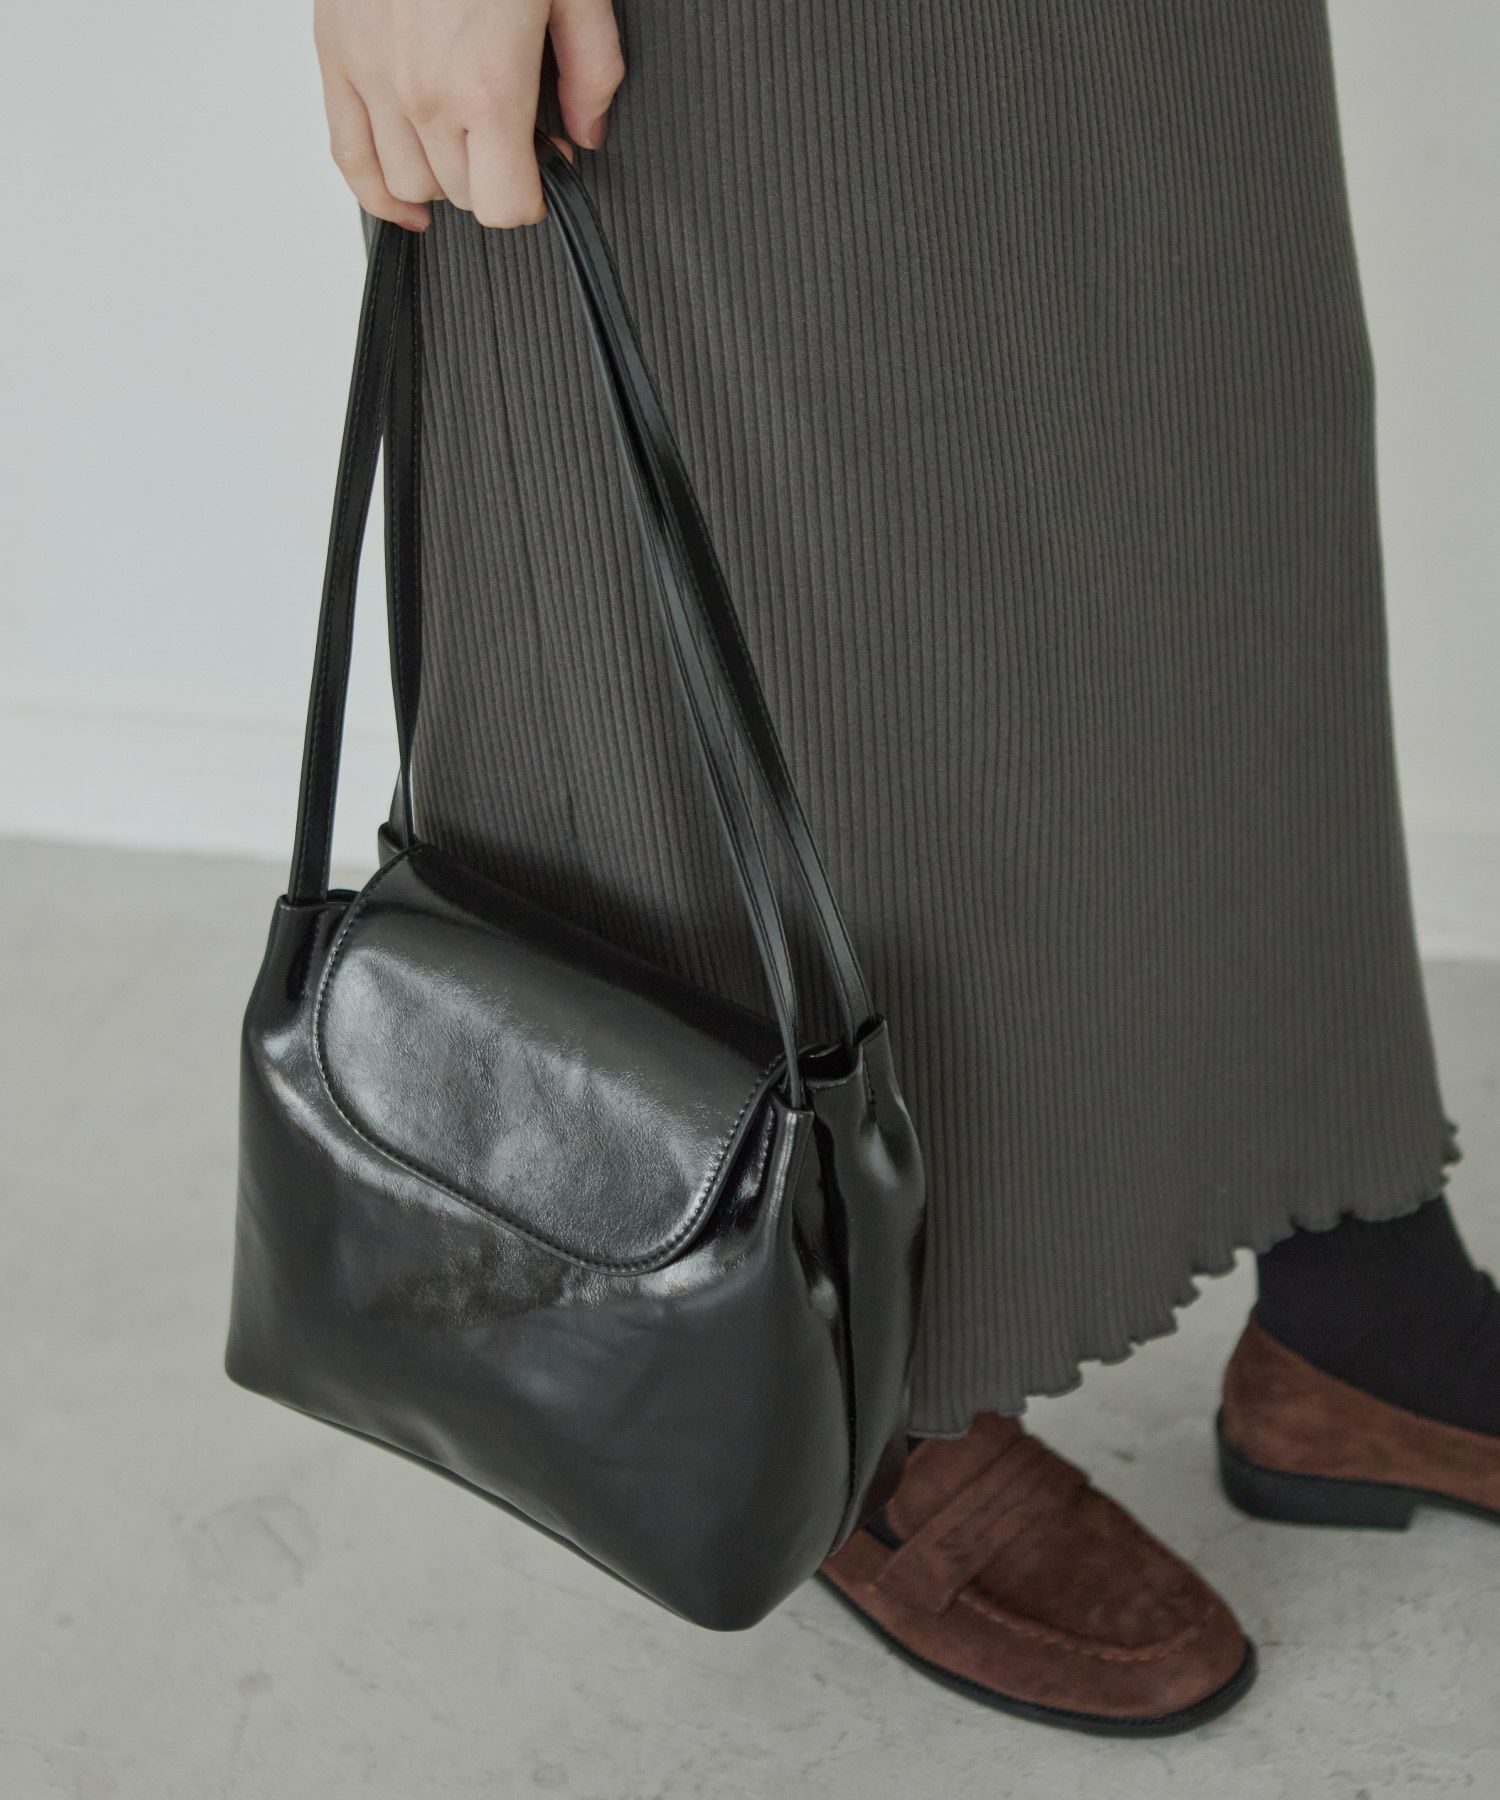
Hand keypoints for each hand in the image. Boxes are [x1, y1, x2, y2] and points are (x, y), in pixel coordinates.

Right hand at [313, 0, 623, 229]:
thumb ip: (592, 72)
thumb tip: (588, 132)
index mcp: (488, 86)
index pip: (505, 206)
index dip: (531, 198)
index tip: (541, 171)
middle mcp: (424, 94)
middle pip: (461, 195)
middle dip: (491, 176)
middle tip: (509, 136)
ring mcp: (373, 78)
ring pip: (408, 183)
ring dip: (441, 175)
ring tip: (463, 143)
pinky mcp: (336, 54)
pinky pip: (347, 155)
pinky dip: (375, 190)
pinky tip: (406, 203)